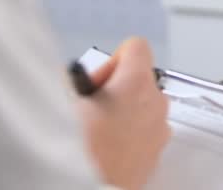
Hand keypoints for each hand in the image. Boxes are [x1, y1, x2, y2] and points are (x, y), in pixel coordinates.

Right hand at [77, 37, 170, 189]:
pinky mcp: (156, 153)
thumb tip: (73, 76)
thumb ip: (74, 79)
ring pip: (143, 106)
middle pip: (140, 78)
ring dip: (123, 112)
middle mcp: (156, 104)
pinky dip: (129, 134)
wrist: (87, 187)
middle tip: (90, 107)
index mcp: (137, 83)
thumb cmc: (78, 150)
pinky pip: (145, 131)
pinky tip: (105, 147)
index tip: (97, 81)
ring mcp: (160, 130)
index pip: (136, 46)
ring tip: (96, 131)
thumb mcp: (62, 99)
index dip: (112, 60)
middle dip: (115, 88)